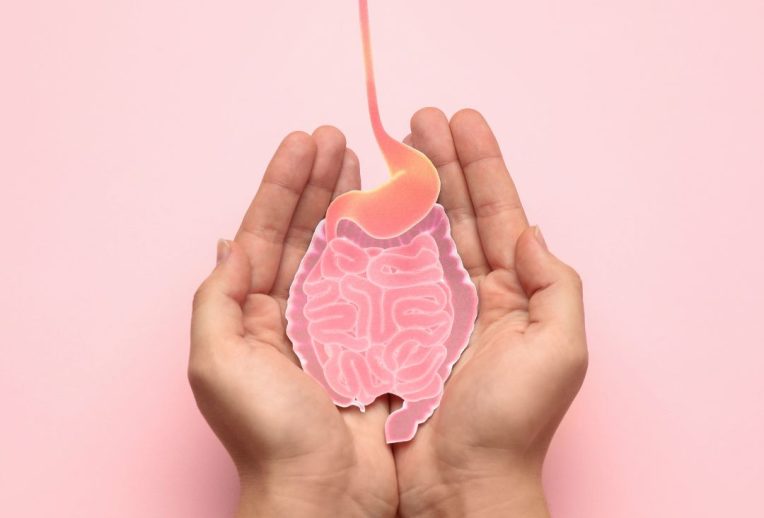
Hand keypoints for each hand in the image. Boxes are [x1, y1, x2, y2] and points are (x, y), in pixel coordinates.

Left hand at [189, 127, 396, 516]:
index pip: (264, 232)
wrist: (324, 493)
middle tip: (337, 138)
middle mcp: (290, 313)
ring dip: (350, 204)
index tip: (303, 142)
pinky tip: (393, 215)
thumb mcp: (216, 362)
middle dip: (318, 183)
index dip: (281, 185)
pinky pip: (378, 281)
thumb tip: (231, 242)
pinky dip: (384, 246)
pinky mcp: (372, 340)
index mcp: (250, 314)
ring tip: (363, 162)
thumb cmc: (268, 433)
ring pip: (342, 250)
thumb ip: (218, 297)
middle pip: (304, 231)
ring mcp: (334, 325)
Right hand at [392, 108, 587, 517]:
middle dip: (440, 161)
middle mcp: (473, 292)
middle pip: (456, 211)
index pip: (498, 211)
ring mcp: (430, 307)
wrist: (460, 483)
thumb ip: (557, 283)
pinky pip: (384, 270)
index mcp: (515, 292)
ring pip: (418, 232)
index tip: (463, 121)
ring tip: (392, 145)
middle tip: (421, 118)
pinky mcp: (393, 327)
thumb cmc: (513, 424)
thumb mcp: (560, 350)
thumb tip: (528, 230)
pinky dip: (376, 234)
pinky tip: (366, 202)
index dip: (482, 163)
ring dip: (407, 186)